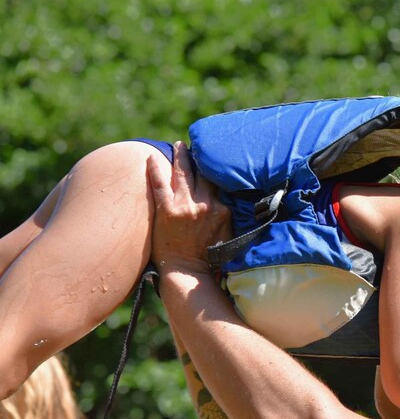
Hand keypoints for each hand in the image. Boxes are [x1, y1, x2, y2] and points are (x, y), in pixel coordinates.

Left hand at [147, 141, 230, 274]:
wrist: (188, 272)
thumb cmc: (209, 258)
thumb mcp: (228, 234)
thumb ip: (229, 215)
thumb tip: (230, 200)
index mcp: (222, 209)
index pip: (220, 182)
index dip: (215, 170)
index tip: (214, 160)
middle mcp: (206, 204)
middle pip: (203, 173)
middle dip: (200, 157)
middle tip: (197, 146)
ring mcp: (185, 205)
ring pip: (183, 173)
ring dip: (181, 156)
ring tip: (179, 146)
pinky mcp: (166, 210)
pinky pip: (160, 183)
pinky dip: (155, 168)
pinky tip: (150, 156)